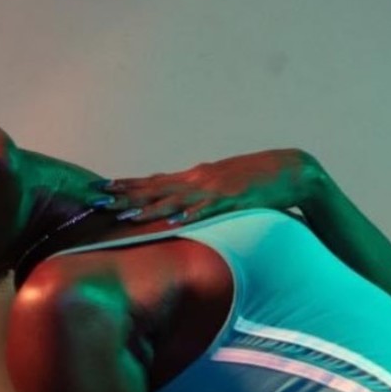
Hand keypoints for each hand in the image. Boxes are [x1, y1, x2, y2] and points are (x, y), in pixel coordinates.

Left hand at [101, 149, 317, 231]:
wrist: (292, 170)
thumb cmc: (258, 183)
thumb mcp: (223, 190)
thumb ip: (201, 200)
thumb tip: (181, 213)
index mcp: (197, 178)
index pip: (155, 181)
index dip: (129, 186)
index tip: (103, 189)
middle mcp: (200, 179)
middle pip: (156, 188)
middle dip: (126, 195)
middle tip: (98, 199)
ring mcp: (215, 189)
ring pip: (175, 199)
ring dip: (148, 207)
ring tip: (124, 214)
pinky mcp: (233, 199)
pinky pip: (208, 210)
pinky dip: (190, 215)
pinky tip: (173, 220)